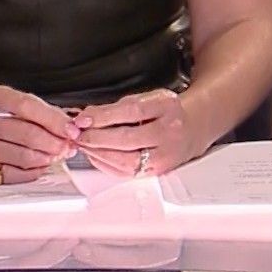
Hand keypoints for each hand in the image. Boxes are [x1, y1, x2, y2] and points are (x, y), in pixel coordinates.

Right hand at [0, 84, 78, 184]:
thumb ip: (42, 111)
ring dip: (47, 158)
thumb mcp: (12, 103)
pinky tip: (40, 165)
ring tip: (55, 155)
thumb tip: (69, 126)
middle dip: (55, 143)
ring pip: (24, 156)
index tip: (71, 130)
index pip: (27, 106)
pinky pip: (13, 174)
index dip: (53, 119)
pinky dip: (33, 171)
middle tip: (67, 146)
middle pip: (28, 133)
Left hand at [70, 88, 193, 178]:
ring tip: (84, 146)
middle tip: (78, 135)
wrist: (193, 127)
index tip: (83, 119)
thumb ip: (119, 107)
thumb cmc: (167, 112)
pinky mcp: (158, 172)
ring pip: (126, 161)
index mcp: (167, 107)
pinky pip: (127, 173)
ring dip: (98, 154)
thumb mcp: (148, 98)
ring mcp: (165, 156)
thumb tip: (87, 117)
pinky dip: (107, 165)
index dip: (104, 116)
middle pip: (127, 139)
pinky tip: (97, 156)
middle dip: (96, 138)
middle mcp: (170, 133)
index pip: (132, 112)